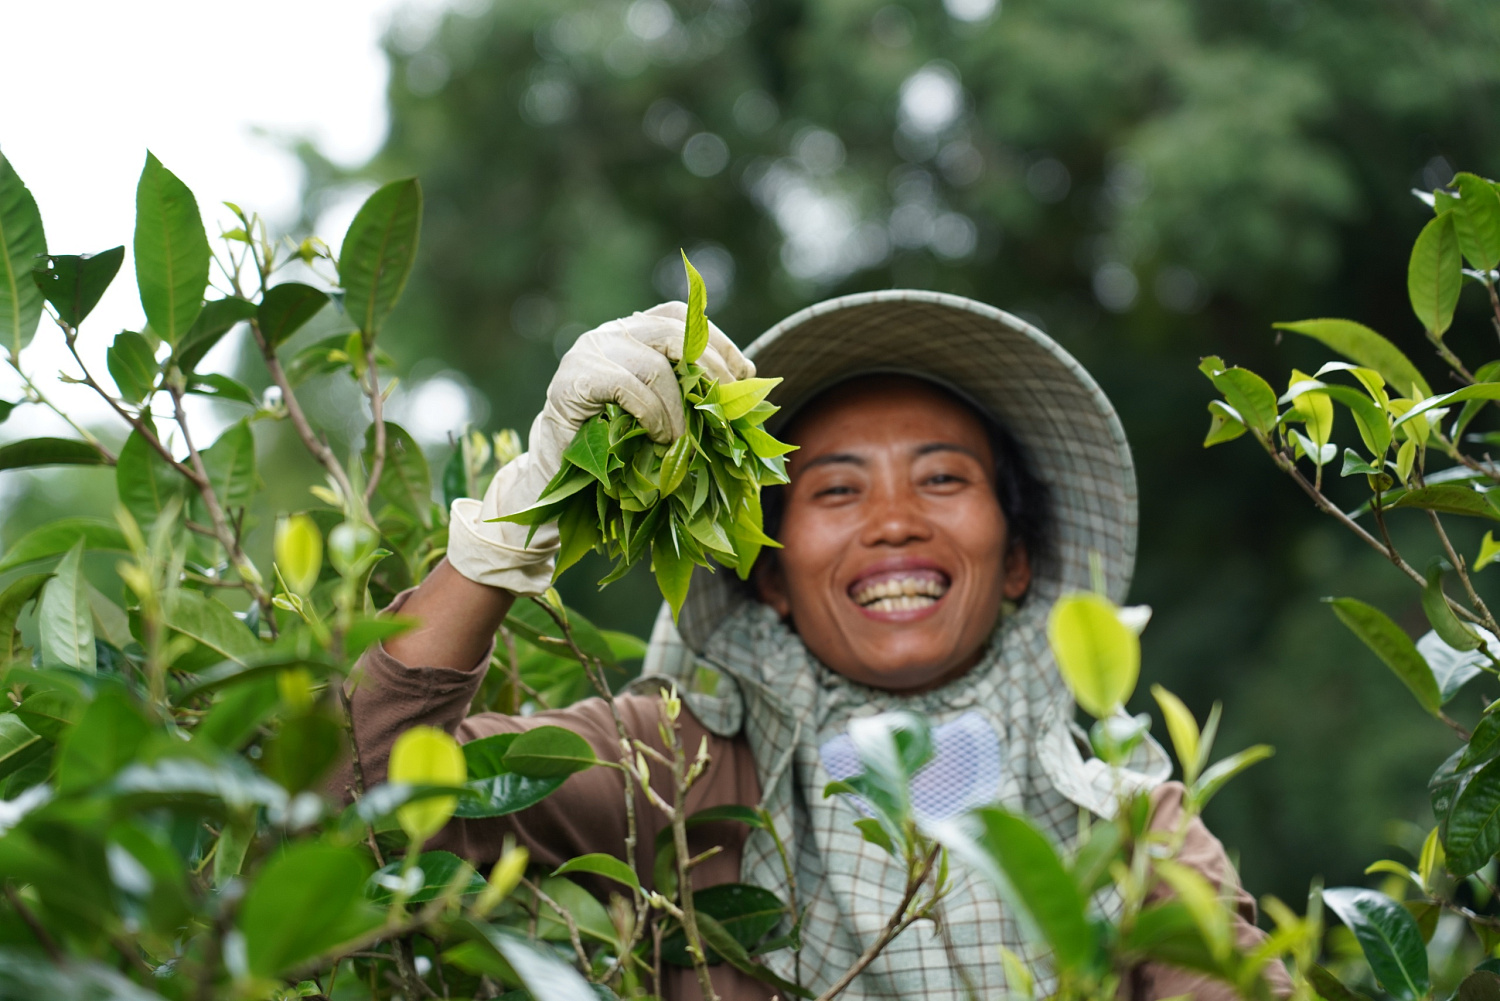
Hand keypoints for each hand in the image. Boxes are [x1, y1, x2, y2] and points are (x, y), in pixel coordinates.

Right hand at [446, 302, 753, 594]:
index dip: (717, 340)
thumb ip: (693, 389)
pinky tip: (659, 437)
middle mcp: (609, 333)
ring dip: (679, 407)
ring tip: (684, 440)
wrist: (561, 473)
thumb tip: (749, 382)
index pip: (681, 316)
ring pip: (652, 363)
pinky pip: (625, 386)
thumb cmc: (618, 443)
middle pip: (671, 332)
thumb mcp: (664, 408)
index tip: (743, 374)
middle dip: (709, 368)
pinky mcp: (572, 380)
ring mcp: (587, 352)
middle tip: (725, 406)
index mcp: (633, 332)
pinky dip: (652, 414)